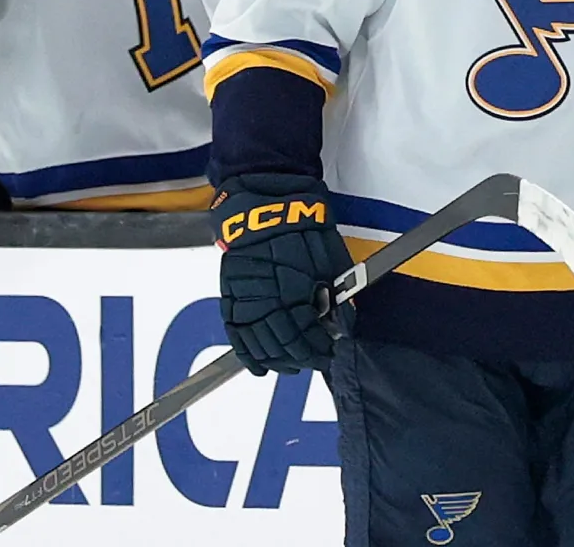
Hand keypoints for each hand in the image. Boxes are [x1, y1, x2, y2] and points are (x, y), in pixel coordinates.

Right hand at [213, 173, 353, 374]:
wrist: (267, 206)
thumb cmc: (302, 229)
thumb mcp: (330, 261)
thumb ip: (335, 296)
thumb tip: (342, 323)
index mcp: (294, 292)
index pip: (307, 338)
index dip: (319, 351)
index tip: (329, 353)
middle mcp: (267, 302)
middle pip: (284, 346)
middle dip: (302, 358)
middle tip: (315, 360)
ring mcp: (246, 301)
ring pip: (261, 346)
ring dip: (278, 360)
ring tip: (292, 365)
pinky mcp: (231, 298)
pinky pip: (237, 336)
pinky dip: (248, 355)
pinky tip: (259, 366)